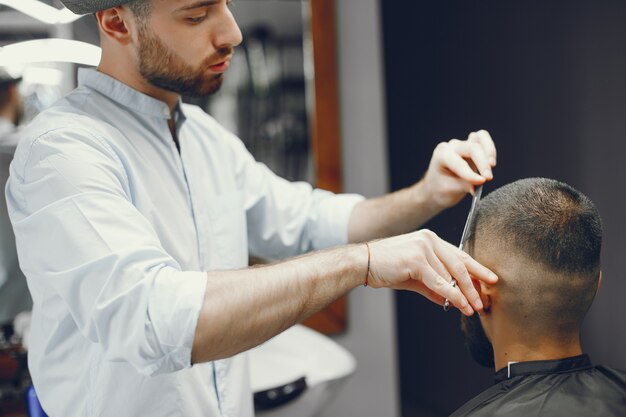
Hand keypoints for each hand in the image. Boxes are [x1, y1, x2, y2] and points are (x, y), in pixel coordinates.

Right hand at [366, 230, 497, 314]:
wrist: (363, 263)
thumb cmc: (386, 267)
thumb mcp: (414, 277)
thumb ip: (434, 286)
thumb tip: (451, 300)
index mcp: (430, 239)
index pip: (460, 254)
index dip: (477, 269)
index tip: (490, 281)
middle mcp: (429, 240)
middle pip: (460, 264)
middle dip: (474, 285)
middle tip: (484, 301)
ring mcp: (423, 248)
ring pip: (451, 274)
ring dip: (465, 294)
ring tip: (473, 308)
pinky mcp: (416, 259)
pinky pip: (439, 281)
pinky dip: (452, 294)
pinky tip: (460, 304)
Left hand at [420, 130, 496, 209]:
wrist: (439, 187)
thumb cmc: (442, 188)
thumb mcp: (451, 190)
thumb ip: (466, 185)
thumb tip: (482, 181)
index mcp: (441, 155)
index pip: (458, 162)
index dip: (470, 173)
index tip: (482, 182)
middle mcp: (451, 146)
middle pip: (472, 148)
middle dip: (482, 163)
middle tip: (488, 178)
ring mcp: (462, 143)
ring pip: (479, 137)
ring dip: (489, 151)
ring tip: (492, 166)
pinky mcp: (472, 144)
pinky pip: (483, 138)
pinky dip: (490, 149)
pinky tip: (491, 163)